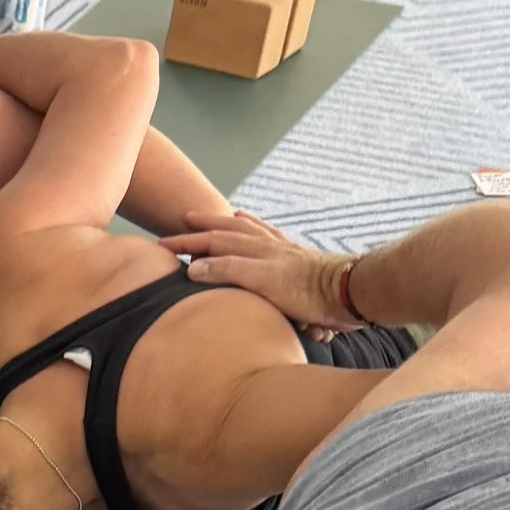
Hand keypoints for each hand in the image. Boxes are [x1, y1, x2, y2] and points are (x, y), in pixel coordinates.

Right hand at [157, 213, 355, 330]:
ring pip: (253, 230)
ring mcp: (283, 250)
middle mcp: (268, 245)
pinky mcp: (298, 259)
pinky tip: (262, 233)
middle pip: (231, 229)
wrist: (347, 292)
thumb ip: (227, 271)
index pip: (212, 242)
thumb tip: (194, 267)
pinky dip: (261, 230)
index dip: (186, 243)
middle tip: (186, 221)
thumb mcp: (261, 283)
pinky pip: (273, 237)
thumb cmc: (307, 292)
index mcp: (255, 250)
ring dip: (233, 223)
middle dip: (206, 226)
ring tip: (221, 217)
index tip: (162, 245)